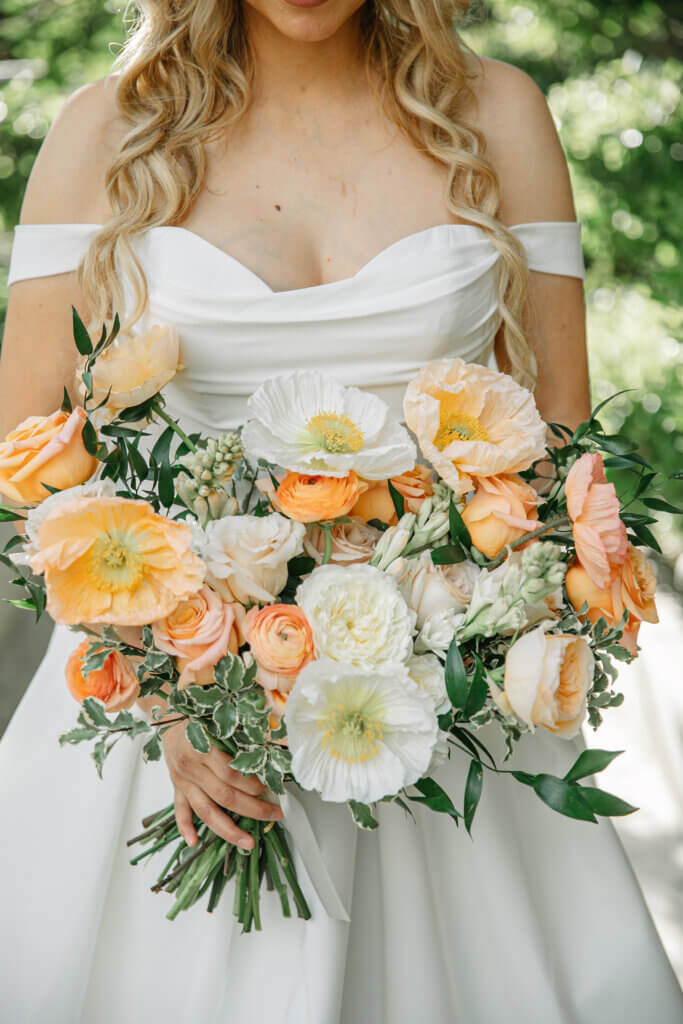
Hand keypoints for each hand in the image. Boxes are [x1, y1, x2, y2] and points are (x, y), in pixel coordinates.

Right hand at [162, 722, 281, 848]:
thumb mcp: (220, 718)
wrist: (167, 715)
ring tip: (247, 842)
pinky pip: (180, 810)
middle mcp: (191, 767)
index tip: (270, 788)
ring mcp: (183, 780)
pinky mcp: (176, 787)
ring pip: (205, 810)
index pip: (231, 774)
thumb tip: (272, 744)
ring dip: (227, 830)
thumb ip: (243, 732)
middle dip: (252, 809)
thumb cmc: (199, 714)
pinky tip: (194, 842)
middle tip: (273, 815)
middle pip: (223, 796)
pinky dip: (186, 827)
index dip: (252, 784)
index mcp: (203, 747)